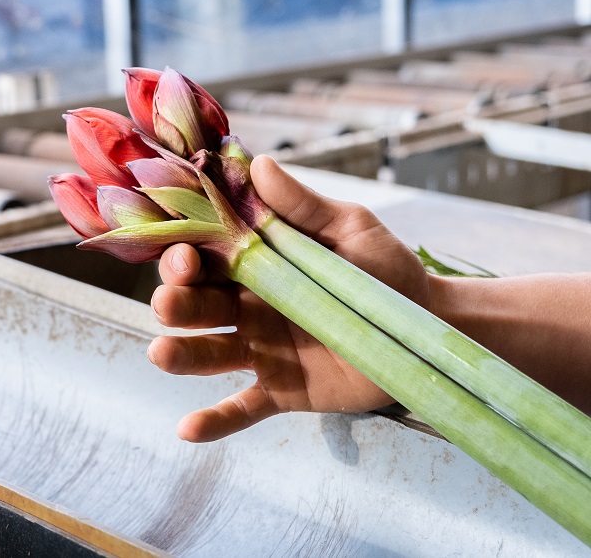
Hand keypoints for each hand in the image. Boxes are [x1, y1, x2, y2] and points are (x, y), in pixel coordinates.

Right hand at [148, 155, 430, 441]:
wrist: (428, 330)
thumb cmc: (388, 272)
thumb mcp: (351, 229)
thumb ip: (303, 204)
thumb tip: (258, 163)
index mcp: (257, 265)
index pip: (205, 258)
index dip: (184, 256)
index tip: (183, 253)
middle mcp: (248, 307)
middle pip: (196, 305)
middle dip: (176, 303)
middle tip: (169, 303)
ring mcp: (261, 350)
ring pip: (208, 355)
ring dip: (181, 355)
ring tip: (162, 354)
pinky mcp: (281, 390)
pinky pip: (242, 408)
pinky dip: (214, 420)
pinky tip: (187, 429)